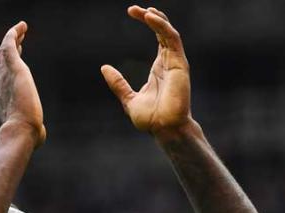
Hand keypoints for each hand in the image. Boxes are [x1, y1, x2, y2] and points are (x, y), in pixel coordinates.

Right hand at [0, 22, 45, 145]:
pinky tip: (21, 26)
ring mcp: (5, 74)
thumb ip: (34, 129)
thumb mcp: (31, 131)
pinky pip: (10, 45)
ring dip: (13, 38)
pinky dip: (14, 34)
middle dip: (10, 49)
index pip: (4, 77)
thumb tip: (40, 134)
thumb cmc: (26, 135)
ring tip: (21, 29)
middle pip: (2, 61)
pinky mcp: (15, 68)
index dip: (9, 66)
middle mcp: (0, 84)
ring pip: (5, 50)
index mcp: (3, 98)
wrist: (20, 131)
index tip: (17, 58)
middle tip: (18, 39)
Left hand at [101, 6, 192, 137]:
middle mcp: (169, 62)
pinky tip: (150, 17)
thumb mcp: (128, 99)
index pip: (158, 37)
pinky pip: (172, 39)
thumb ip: (118, 84)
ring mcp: (175, 63)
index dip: (148, 23)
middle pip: (164, 31)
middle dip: (151, 16)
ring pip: (169, 32)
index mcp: (160, 68)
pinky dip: (162, 26)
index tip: (132, 12)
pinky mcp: (179, 64)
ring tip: (142, 11)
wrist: (163, 128)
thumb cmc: (151, 119)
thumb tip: (105, 68)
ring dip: (157, 18)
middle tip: (134, 9)